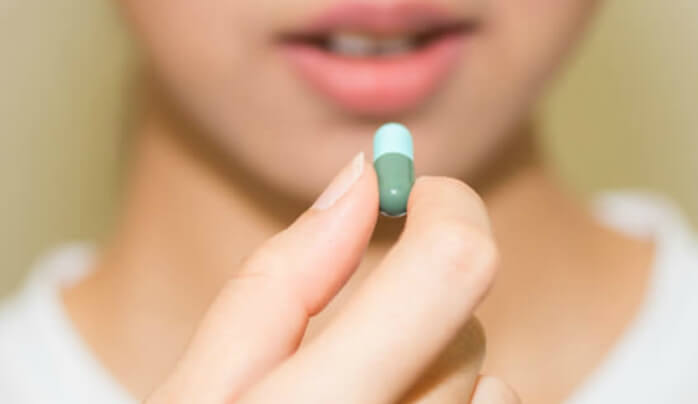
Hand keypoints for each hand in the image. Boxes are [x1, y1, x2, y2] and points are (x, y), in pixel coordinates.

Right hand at [146, 154, 518, 403]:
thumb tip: (362, 180)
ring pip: (493, 387)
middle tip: (340, 361)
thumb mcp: (204, 387)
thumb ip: (282, 277)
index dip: (444, 206)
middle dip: (411, 320)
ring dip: (435, 382)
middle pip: (467, 332)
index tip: (415, 194)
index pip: (451, 268)